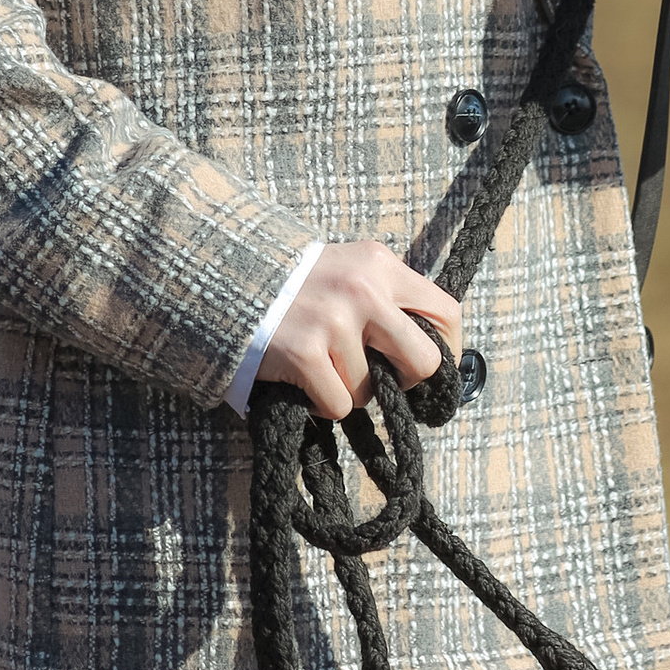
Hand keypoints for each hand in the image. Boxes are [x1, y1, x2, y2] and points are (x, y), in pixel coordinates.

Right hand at [259, 242, 462, 423]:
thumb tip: (428, 348)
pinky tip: (302, 381)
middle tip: (384, 381)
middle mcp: (363, 290)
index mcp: (379, 264)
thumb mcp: (346, 268)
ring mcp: (334, 322)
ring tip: (320, 365)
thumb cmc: (292, 283)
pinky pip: (338, 405)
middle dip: (407, 381)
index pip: (445, 312)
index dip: (449, 351)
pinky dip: (321, 403)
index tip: (436, 371)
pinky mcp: (304, 353)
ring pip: (371, 391)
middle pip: (424, 361)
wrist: (221, 278)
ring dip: (347, 389)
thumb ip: (384, 297)